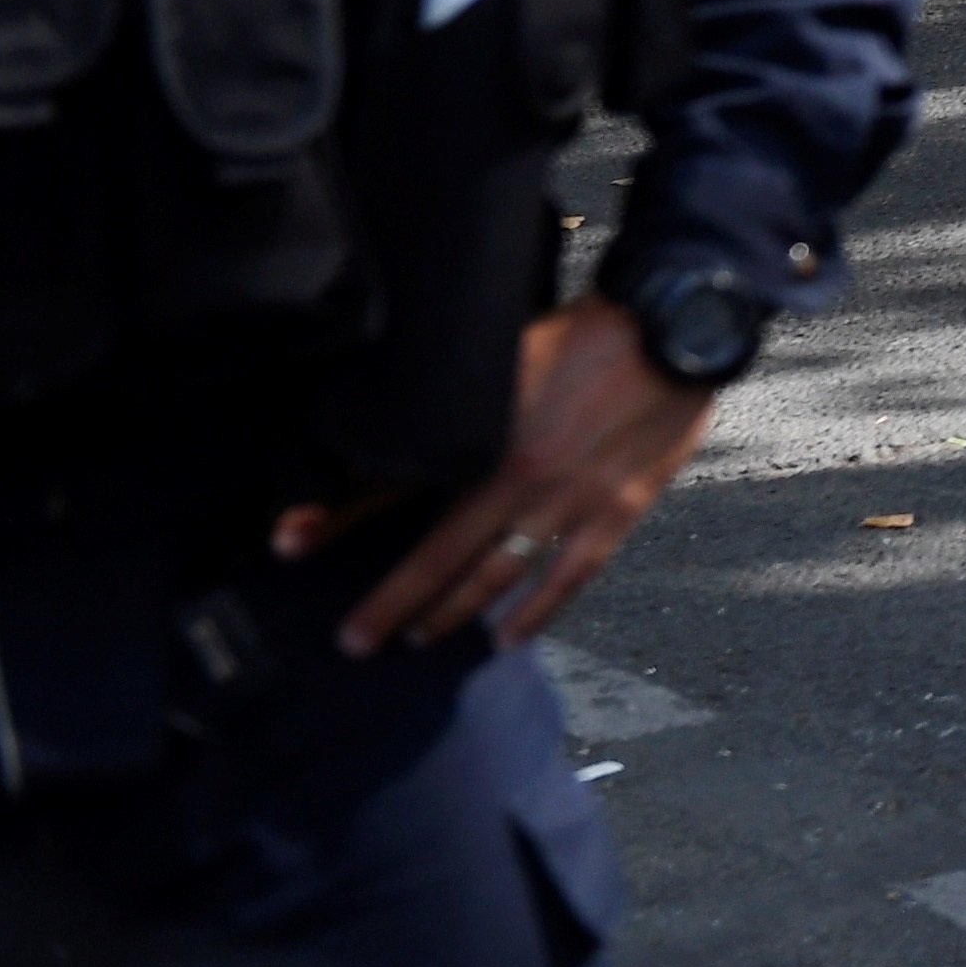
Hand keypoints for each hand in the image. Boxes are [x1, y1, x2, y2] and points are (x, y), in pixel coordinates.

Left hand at [278, 298, 720, 655]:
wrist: (677, 326)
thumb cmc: (592, 330)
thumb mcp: (508, 353)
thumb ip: (464, 392)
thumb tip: (408, 414)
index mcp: (486, 434)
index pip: (394, 484)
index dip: (337, 514)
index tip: (288, 543)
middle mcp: (521, 477)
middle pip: (441, 554)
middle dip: (392, 602)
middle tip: (354, 641)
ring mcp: (572, 500)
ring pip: (499, 574)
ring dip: (454, 613)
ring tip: (420, 637)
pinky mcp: (619, 508)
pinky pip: (572, 575)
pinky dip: (538, 612)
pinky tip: (509, 637)